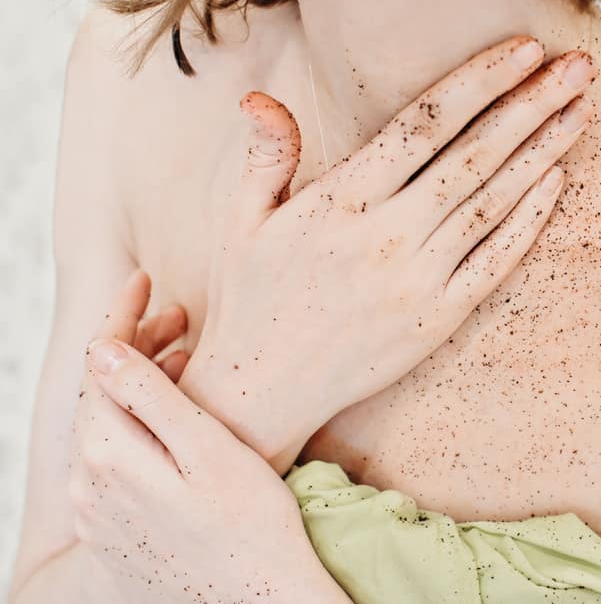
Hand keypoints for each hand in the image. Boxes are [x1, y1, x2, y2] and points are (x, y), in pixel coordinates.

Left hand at [69, 272, 345, 603]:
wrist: (263, 601)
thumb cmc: (253, 525)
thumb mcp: (208, 450)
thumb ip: (149, 398)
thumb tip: (99, 349)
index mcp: (107, 458)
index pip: (100, 367)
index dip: (120, 316)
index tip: (143, 278)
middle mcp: (88, 489)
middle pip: (101, 395)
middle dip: (135, 346)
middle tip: (182, 315)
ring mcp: (98, 516)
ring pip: (108, 427)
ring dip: (139, 385)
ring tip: (186, 357)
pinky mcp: (115, 533)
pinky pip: (115, 462)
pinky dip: (139, 426)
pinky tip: (174, 416)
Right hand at [180, 35, 595, 469]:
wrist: (265, 389)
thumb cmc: (254, 297)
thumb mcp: (242, 221)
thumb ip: (265, 156)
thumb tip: (259, 99)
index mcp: (340, 202)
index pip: (423, 125)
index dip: (479, 83)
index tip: (523, 51)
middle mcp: (386, 237)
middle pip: (474, 157)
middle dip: (530, 105)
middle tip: (578, 68)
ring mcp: (418, 281)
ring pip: (493, 203)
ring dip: (542, 153)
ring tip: (580, 110)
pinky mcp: (438, 320)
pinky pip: (494, 262)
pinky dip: (528, 221)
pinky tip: (556, 182)